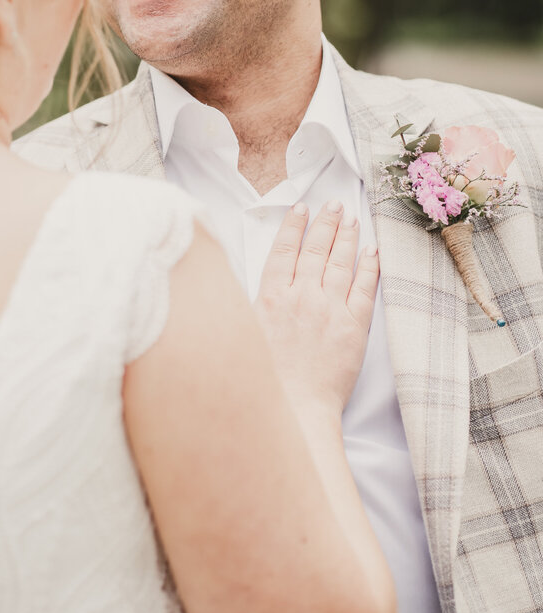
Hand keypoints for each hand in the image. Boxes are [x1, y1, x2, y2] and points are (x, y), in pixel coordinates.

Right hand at [255, 201, 379, 415]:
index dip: (293, 226)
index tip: (300, 208)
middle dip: (324, 222)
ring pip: (340, 262)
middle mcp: (301, 297)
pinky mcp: (354, 327)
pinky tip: (372, 251)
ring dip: (346, 236)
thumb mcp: (243, 334)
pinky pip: (365, 288)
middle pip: (315, 249)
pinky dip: (369, 267)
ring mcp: (330, 309)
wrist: (294, 408)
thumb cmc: (265, 378)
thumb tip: (239, 282)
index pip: (283, 250)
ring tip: (351, 217)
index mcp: (271, 297)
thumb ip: (248, 304)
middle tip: (332, 203)